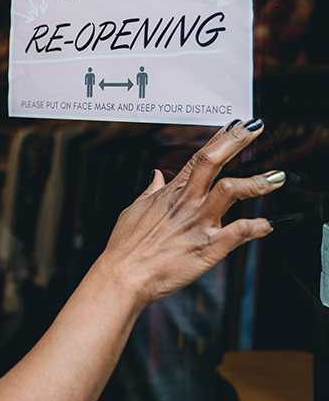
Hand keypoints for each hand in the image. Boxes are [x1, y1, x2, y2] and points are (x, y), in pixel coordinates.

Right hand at [98, 119, 280, 305]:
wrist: (123, 275)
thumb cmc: (125, 246)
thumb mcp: (134, 210)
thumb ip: (150, 191)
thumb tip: (156, 176)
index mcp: (172, 193)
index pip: (200, 157)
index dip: (221, 138)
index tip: (237, 126)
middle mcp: (188, 203)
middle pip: (214, 161)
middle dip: (237, 141)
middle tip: (255, 128)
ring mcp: (199, 223)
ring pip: (231, 191)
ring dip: (256, 182)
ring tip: (276, 177)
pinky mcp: (208, 247)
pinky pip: (239, 232)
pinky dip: (258, 227)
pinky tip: (268, 224)